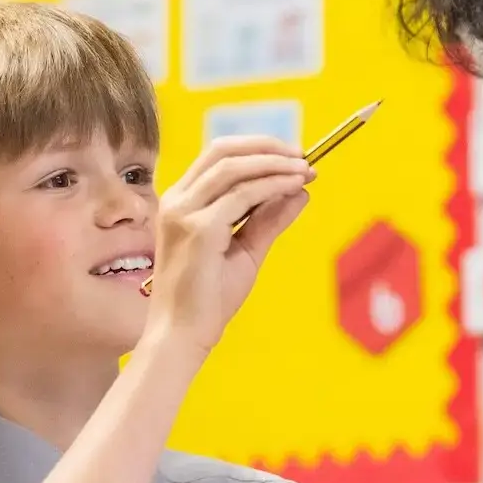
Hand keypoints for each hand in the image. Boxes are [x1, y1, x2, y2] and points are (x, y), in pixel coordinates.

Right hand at [145, 134, 310, 354]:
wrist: (182, 335)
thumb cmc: (207, 299)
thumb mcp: (246, 251)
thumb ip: (269, 219)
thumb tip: (301, 190)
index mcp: (181, 202)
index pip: (218, 157)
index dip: (258, 149)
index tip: (294, 157)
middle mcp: (177, 200)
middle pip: (223, 150)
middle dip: (267, 147)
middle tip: (303, 156)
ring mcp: (184, 213)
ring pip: (234, 167)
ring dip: (274, 163)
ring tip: (305, 170)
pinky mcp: (198, 229)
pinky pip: (242, 194)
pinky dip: (273, 184)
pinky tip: (294, 186)